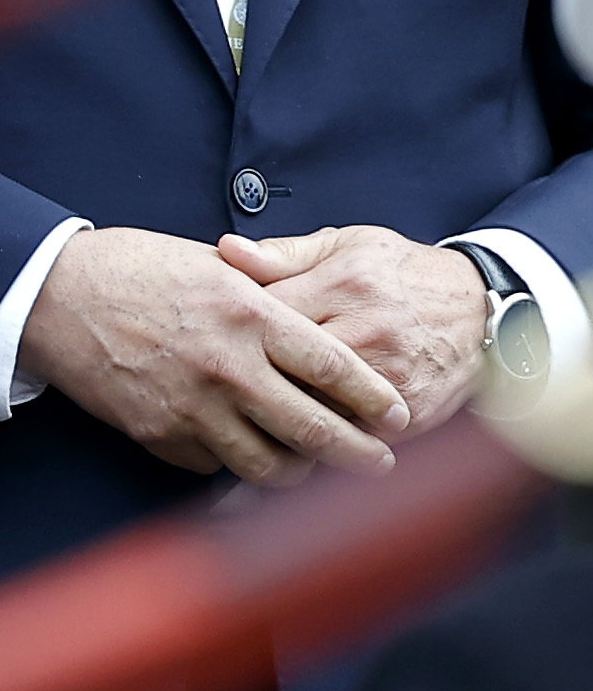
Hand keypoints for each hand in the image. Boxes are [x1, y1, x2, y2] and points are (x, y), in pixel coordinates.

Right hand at [20, 226, 406, 484]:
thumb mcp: (206, 264)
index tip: (399, 416)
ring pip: (271, 466)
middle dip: (360, 455)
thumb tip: (316, 320)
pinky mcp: (158, 435)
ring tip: (313, 468)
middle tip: (380, 464)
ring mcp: (191, 406)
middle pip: (317, 430)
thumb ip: (264, 293)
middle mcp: (227, 365)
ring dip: (301, 473)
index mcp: (247, 314)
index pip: (336, 369)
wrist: (50, 294)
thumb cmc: (130, 267)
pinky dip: (232, 461)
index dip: (376, 399)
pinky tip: (237, 448)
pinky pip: (215, 466)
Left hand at [220, 227, 490, 435]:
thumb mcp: (344, 245)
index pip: (268, 312)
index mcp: (342, 286)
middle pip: (286, 369)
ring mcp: (391, 378)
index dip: (232, 328)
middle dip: (248, 380)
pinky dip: (322, 445)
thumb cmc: (400, 273)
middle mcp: (367, 334)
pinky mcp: (412, 414)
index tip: (208, 338)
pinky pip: (354, 438)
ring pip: (317, 410)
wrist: (482, 309)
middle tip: (214, 390)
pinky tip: (293, 444)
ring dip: (280, 419)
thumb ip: (282, 253)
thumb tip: (224, 251)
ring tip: (243, 422)